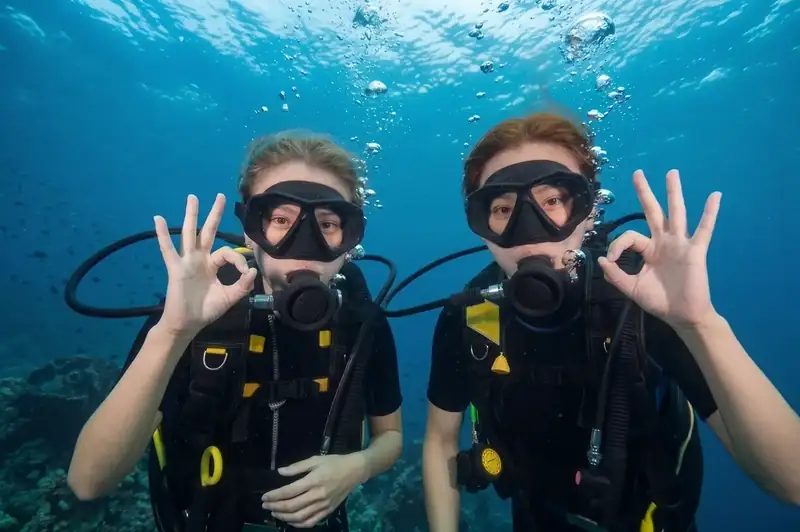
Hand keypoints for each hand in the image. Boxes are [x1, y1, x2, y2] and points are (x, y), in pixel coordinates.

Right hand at [154, 193, 257, 338]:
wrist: (187, 324)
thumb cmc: (206, 310)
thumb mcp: (229, 297)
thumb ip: (242, 286)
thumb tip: (252, 271)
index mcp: (212, 265)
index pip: (228, 253)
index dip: (238, 260)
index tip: (245, 273)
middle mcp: (200, 259)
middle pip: (208, 232)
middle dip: (214, 214)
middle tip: (221, 196)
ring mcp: (187, 262)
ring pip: (189, 234)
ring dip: (191, 215)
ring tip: (192, 197)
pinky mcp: (176, 268)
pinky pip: (168, 249)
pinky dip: (162, 234)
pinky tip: (158, 219)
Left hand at [261, 454, 366, 527]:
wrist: (354, 471)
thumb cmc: (334, 463)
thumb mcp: (315, 459)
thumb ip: (297, 466)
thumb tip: (280, 472)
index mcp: (313, 480)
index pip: (289, 491)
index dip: (274, 496)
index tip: (265, 497)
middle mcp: (317, 495)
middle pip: (292, 506)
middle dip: (276, 507)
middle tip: (265, 506)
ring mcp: (323, 505)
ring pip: (300, 516)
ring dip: (284, 517)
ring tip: (275, 513)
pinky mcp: (328, 511)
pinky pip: (311, 522)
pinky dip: (298, 524)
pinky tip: (290, 521)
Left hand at [597, 170, 721, 330]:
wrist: (682, 316)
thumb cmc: (660, 302)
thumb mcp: (632, 288)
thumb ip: (615, 275)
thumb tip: (601, 259)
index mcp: (648, 250)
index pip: (629, 237)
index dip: (616, 245)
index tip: (611, 259)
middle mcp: (663, 242)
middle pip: (653, 212)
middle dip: (645, 192)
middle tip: (637, 172)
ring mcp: (680, 244)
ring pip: (676, 213)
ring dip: (673, 192)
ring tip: (671, 172)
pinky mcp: (695, 251)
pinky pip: (704, 229)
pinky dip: (710, 213)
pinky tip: (715, 196)